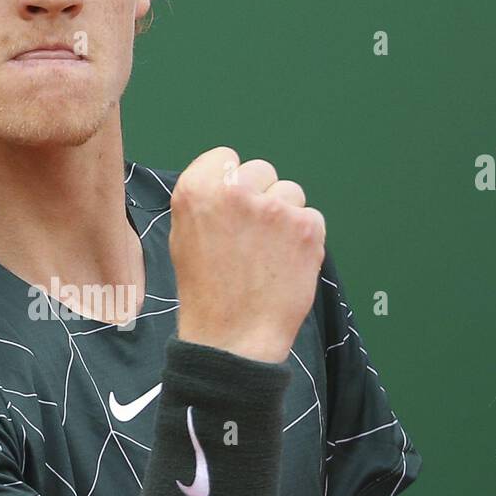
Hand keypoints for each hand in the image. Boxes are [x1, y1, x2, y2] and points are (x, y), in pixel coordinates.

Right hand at [170, 146, 325, 361]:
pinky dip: (304, 239)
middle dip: (260, 197)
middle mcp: (234, 190)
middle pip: (261, 171)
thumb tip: (233, 179)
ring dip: (285, 217)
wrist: (231, 338)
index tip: (231, 209)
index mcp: (196, 189)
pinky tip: (286, 264)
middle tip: (251, 238)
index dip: (231, 183)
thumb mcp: (183, 237)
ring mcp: (273, 208)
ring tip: (268, 255)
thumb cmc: (205, 292)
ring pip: (290, 193)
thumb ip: (206, 201)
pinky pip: (312, 218)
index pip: (226, 157)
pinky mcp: (306, 227)